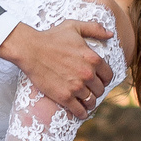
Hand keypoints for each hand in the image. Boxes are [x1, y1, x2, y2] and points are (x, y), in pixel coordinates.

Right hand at [0, 21, 114, 118]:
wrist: (30, 50)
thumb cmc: (51, 37)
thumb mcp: (74, 26)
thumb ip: (94, 28)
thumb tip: (110, 34)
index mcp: (93, 58)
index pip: (108, 75)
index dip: (105, 79)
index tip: (99, 80)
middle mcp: (87, 74)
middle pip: (100, 89)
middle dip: (97, 90)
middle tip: (91, 90)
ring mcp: (76, 87)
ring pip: (91, 101)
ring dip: (90, 102)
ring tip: (86, 102)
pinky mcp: (64, 96)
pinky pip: (79, 110)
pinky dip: (82, 113)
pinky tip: (81, 113)